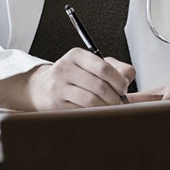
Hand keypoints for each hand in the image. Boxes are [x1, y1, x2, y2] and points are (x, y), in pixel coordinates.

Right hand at [0, 48, 133, 110]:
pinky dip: (95, 114)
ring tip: (111, 108)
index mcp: (76, 55)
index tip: (124, 88)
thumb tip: (128, 76)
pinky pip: (82, 111)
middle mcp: (65, 68)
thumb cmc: (71, 76)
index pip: (103, 67)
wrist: (40, 88)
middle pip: (100, 86)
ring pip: (92, 101)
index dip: (118, 80)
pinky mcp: (56, 104)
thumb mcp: (89, 64)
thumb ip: (113, 67)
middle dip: (115, 97)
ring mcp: (59, 87)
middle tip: (120, 102)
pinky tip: (97, 112)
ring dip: (107, 108)